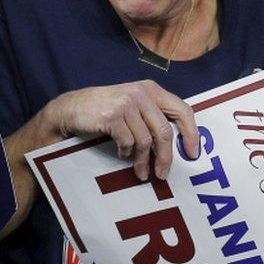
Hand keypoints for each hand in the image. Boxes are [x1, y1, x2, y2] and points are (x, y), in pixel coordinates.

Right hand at [42, 81, 199, 180]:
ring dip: (143, 161)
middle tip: (163, 174)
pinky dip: (126, 153)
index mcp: (151, 89)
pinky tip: (121, 153)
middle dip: (165, 157)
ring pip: (146, 141)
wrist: (71, 108)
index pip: (183, 109)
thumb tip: (176, 144)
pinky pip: (128, 142)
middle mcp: (141, 93)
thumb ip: (152, 115)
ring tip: (140, 172)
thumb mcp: (132, 104)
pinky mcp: (112, 115)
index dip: (191, 133)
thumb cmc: (105, 110)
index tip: (193, 153)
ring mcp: (126, 103)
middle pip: (164, 131)